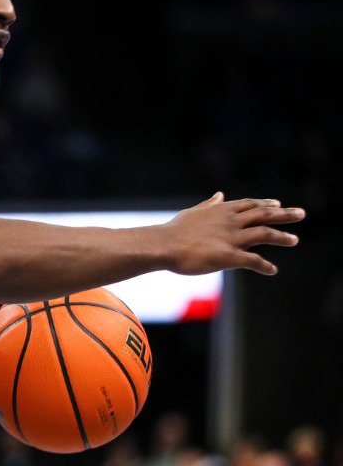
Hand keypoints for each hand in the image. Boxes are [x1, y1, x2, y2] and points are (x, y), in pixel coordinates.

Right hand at [164, 192, 303, 275]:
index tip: (278, 204)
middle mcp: (231, 221)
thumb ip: (209, 205)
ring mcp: (232, 238)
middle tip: (301, 214)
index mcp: (222, 210)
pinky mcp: (230, 256)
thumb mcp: (193, 213)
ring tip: (294, 240)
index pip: (250, 204)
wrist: (163, 245)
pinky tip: (272, 270)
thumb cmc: (174, 231)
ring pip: (265, 234)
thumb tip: (219, 195)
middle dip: (285, 214)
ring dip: (282, 237)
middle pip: (264, 214)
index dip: (266, 204)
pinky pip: (254, 260)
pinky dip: (265, 265)